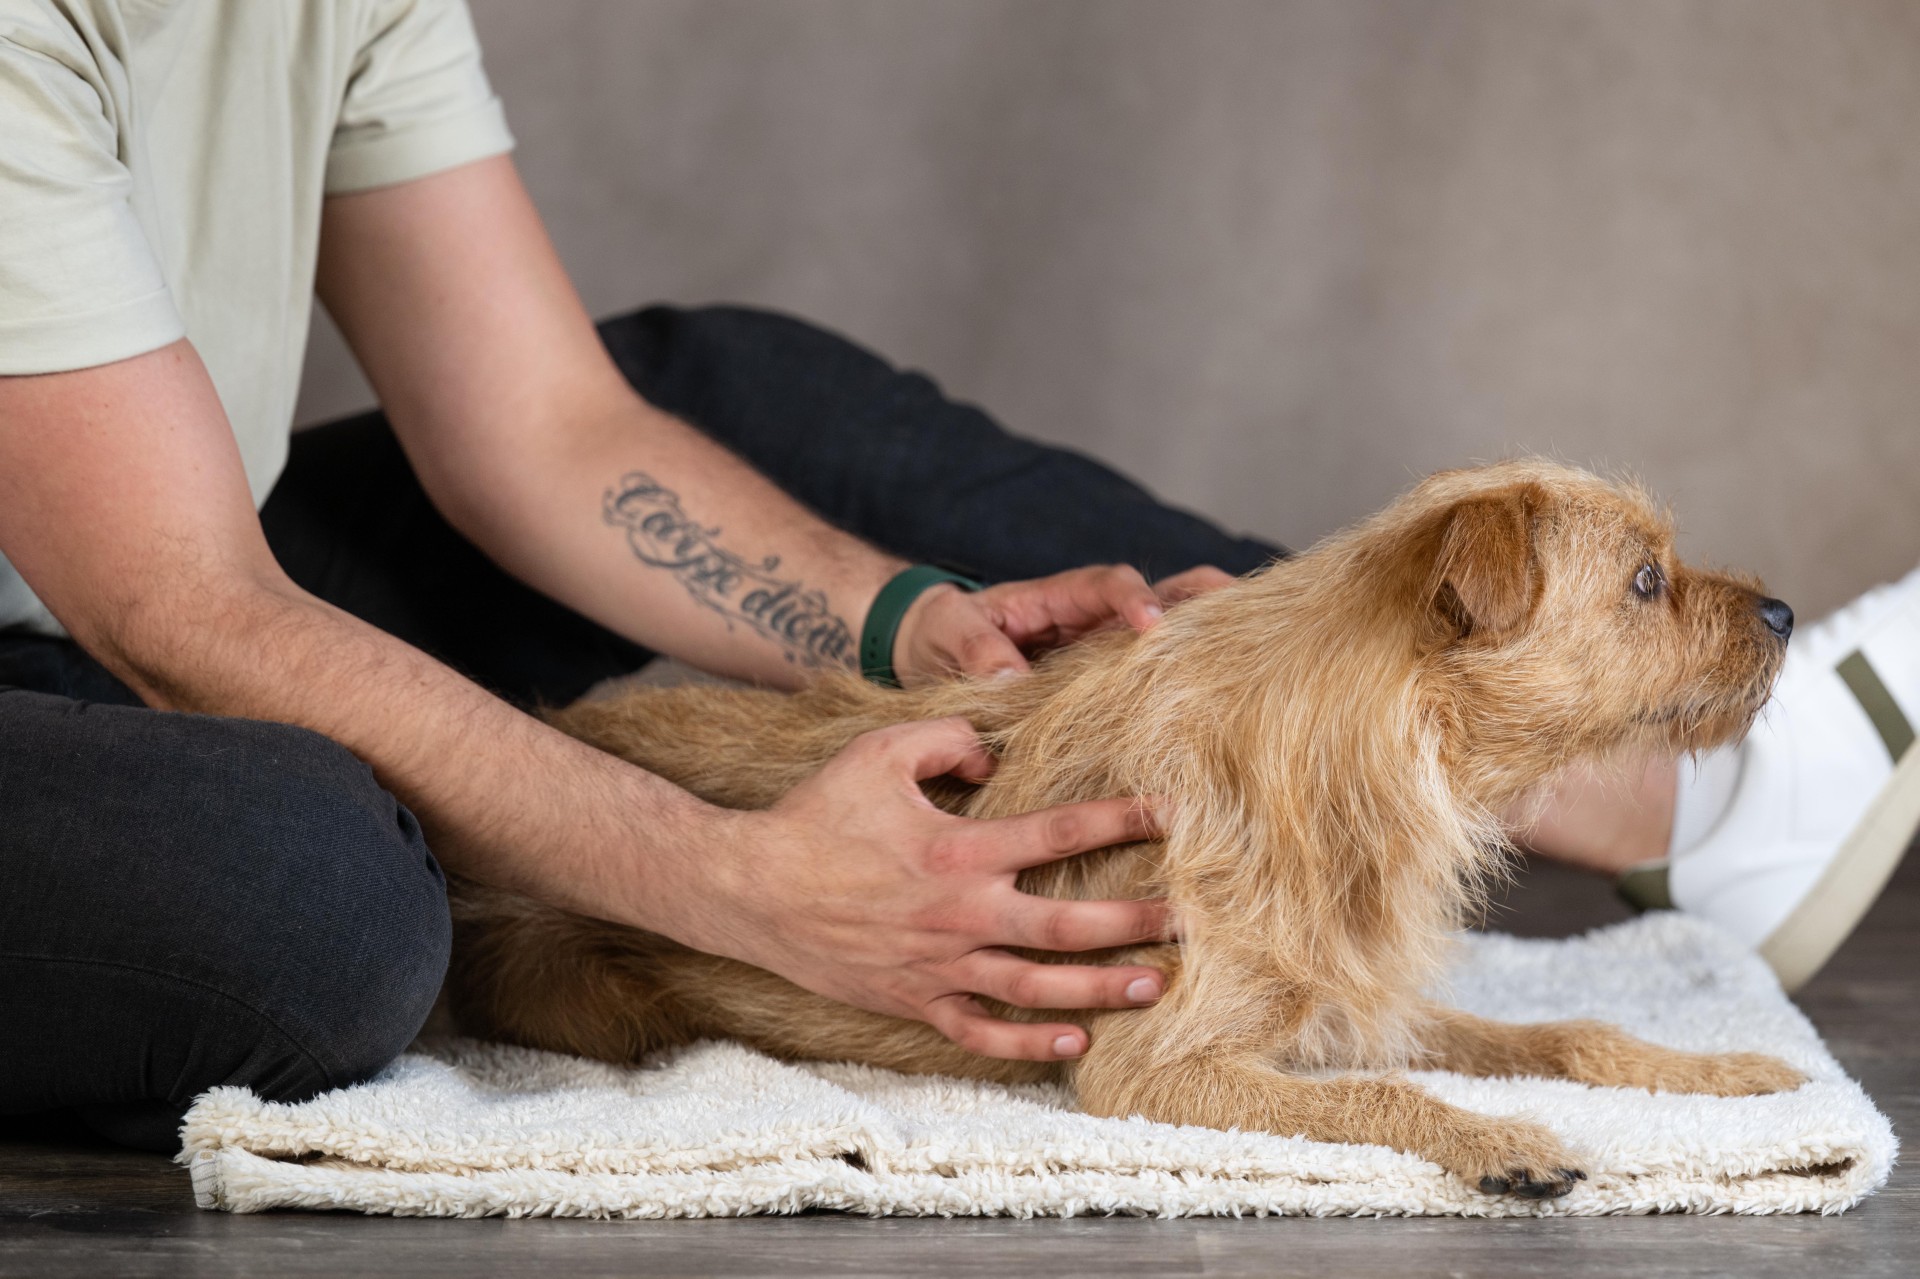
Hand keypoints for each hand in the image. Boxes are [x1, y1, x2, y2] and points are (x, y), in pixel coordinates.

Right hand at [680, 717, 1171, 1060]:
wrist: (748, 887)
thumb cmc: (814, 814)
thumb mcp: (878, 750)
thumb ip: (948, 738)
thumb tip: (997, 752)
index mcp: (959, 849)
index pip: (1061, 832)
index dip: (1123, 820)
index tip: (1174, 814)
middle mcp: (960, 913)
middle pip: (1067, 925)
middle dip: (1134, 923)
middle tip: (1189, 922)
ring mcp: (939, 965)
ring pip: (1037, 987)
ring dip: (1101, 987)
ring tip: (1157, 984)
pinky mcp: (914, 999)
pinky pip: (980, 1032)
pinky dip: (1028, 1044)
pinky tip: (1073, 1041)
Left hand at [892, 563, 1237, 685]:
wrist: (924, 648)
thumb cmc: (938, 632)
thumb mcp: (948, 637)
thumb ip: (979, 653)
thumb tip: (1011, 682)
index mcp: (1056, 597)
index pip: (1106, 586)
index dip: (1133, 599)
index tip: (1151, 623)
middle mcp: (1089, 618)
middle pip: (1160, 596)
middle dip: (1204, 598)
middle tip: (1251, 610)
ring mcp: (1100, 648)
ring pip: (1166, 635)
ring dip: (1206, 638)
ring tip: (1257, 655)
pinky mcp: (1100, 682)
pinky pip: (1146, 679)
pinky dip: (1181, 683)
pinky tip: (1216, 706)